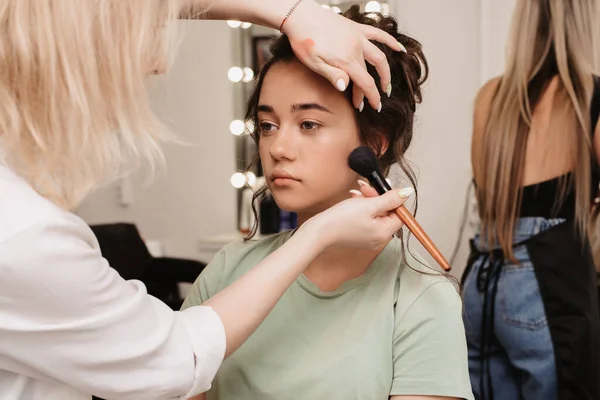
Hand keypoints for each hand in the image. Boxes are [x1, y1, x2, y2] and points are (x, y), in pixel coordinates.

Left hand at [282, 0, 402, 110]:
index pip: (365, 83)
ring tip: (386, 84)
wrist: (300, 16)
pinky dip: (391, 42)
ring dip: (385, 72)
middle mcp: (356, 48)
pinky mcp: (356, 28)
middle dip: (369, 90)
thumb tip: (345, 87)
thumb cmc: (303, 40)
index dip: (371, 97)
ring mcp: (358, 37)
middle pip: (368, 74)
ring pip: (379, 56)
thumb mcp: (314, 63)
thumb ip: (332, 75)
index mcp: (346, 60)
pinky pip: (378, 34)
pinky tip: (400, 49)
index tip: (373, 107)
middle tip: (371, 102)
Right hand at [301, 188, 408, 250]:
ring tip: (356, 194)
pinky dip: (362, 209)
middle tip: (365, 188)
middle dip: (377, 198)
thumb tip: (408, 192)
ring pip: (376, 215)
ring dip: (368, 201)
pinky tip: (353, 201)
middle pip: (387, 213)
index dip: (392, 199)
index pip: (399, 214)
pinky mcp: (359, 236)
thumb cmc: (341, 219)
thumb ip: (390, 198)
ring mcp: (369, 239)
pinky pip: (367, 220)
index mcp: (385, 233)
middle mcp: (379, 239)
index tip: (382, 188)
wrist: (319, 231)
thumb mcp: (369, 204)